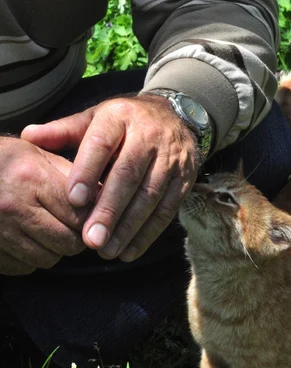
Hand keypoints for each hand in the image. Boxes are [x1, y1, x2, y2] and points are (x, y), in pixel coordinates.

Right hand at [0, 137, 87, 274]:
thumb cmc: (1, 162)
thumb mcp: (35, 154)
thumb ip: (70, 175)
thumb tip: (104, 197)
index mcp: (32, 178)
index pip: (80, 214)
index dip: (90, 218)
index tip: (89, 216)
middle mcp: (15, 207)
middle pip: (69, 243)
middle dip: (75, 238)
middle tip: (68, 226)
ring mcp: (1, 233)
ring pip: (49, 259)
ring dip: (52, 250)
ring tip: (43, 230)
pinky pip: (25, 268)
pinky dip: (29, 258)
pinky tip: (24, 239)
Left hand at [22, 95, 198, 261]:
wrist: (177, 117)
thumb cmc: (126, 124)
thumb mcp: (97, 118)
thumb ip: (64, 131)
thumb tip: (29, 136)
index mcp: (120, 116)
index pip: (102, 143)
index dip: (87, 171)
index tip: (73, 200)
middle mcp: (149, 135)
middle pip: (128, 176)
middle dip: (109, 210)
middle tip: (90, 240)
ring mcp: (171, 158)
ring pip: (149, 197)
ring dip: (128, 228)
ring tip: (106, 251)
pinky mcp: (185, 179)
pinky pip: (167, 210)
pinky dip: (148, 234)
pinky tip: (129, 251)